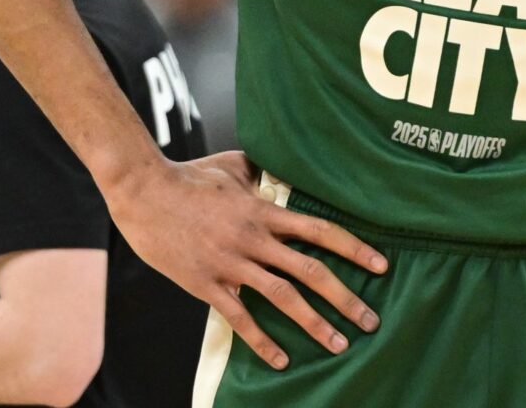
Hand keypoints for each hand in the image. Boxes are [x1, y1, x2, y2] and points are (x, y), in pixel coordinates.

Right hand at [110, 151, 388, 369]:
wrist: (144, 192)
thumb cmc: (188, 175)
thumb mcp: (234, 165)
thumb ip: (264, 171)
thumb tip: (284, 170)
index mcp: (264, 211)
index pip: (320, 231)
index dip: (354, 248)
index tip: (381, 265)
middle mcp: (254, 240)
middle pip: (311, 271)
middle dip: (345, 298)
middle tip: (371, 320)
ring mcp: (231, 264)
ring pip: (282, 298)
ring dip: (314, 323)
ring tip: (339, 343)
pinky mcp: (207, 284)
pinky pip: (240, 318)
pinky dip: (262, 341)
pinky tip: (281, 360)